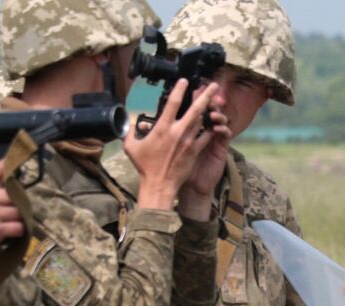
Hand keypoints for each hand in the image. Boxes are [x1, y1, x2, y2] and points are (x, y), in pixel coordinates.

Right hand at [0, 159, 24, 253]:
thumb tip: (7, 161)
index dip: (11, 167)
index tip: (21, 158)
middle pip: (16, 197)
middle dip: (17, 203)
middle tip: (13, 209)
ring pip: (19, 212)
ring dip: (19, 218)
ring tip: (11, 221)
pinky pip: (18, 227)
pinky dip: (18, 230)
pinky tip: (11, 230)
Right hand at [126, 81, 230, 212]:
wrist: (159, 185)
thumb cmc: (145, 167)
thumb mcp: (131, 147)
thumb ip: (130, 132)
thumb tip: (129, 123)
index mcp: (162, 128)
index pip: (173, 103)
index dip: (180, 89)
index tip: (185, 81)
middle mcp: (177, 132)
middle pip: (195, 109)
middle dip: (206, 95)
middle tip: (214, 85)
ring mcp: (188, 141)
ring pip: (202, 121)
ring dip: (208, 110)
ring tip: (215, 101)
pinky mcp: (194, 151)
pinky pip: (205, 136)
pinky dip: (210, 129)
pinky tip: (215, 123)